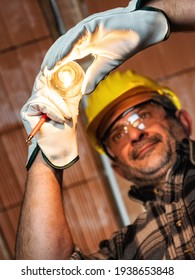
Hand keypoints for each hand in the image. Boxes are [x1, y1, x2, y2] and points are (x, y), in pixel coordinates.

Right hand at [20, 71, 81, 169]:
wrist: (56, 152)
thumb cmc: (64, 135)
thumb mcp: (71, 112)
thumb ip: (71, 97)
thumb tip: (79, 82)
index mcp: (48, 99)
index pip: (49, 80)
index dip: (55, 71)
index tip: (66, 64)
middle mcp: (37, 100)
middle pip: (45, 82)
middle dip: (58, 86)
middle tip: (68, 94)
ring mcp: (31, 105)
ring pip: (45, 94)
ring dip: (59, 107)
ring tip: (67, 118)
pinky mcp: (27, 111)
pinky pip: (41, 103)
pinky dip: (53, 111)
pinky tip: (60, 119)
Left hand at [41, 0, 169, 93]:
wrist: (140, 33)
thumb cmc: (124, 45)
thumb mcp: (106, 66)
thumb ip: (94, 77)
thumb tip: (84, 93)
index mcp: (84, 46)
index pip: (65, 56)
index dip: (56, 65)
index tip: (48, 78)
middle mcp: (82, 37)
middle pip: (61, 49)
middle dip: (51, 61)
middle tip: (42, 75)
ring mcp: (86, 30)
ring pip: (65, 43)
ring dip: (55, 56)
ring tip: (47, 68)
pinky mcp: (92, 24)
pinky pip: (75, 37)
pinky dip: (66, 48)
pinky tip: (59, 58)